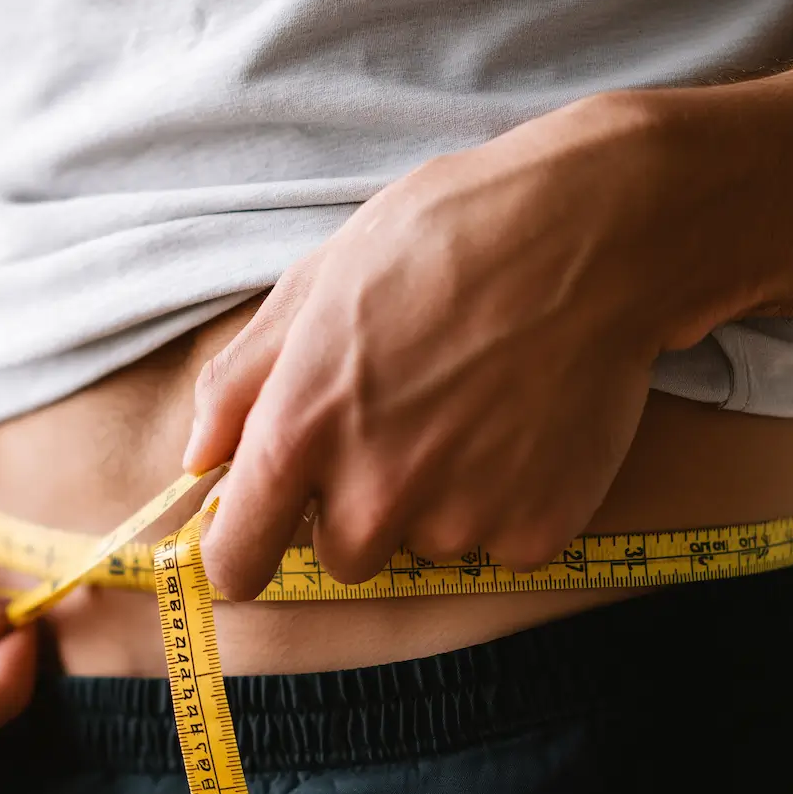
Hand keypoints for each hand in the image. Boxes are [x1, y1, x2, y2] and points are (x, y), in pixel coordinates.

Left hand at [184, 93, 744, 599]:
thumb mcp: (315, 284)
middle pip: (341, 554)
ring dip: (439, 499)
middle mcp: (371, 495)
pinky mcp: (536, 531)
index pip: (237, 562)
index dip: (244, 553)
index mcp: (299, 434)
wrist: (594, 231)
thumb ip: (241, 384)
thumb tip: (198, 458)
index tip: (260, 537)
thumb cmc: (444, 238)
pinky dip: (511, 499)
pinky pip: (501, 541)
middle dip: (362, 504)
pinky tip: (527, 423)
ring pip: (425, 544)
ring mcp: (459, 520)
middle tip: (408, 419)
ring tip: (476, 405)